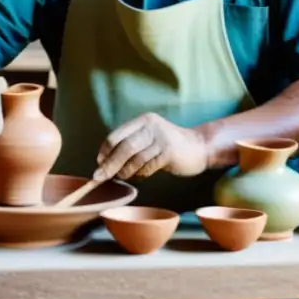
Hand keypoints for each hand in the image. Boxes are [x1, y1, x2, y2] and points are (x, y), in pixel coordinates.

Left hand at [93, 113, 208, 181]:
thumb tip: (105, 163)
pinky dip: (140, 174)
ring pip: (135, 158)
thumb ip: (131, 145)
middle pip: (123, 147)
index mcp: (143, 121)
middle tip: (100, 177)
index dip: (104, 151)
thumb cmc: (168, 146)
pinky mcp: (169, 152)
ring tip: (122, 177)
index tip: (99, 164)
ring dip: (125, 172)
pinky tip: (139, 176)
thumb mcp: (149, 138)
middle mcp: (151, 126)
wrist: (199, 147)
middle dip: (109, 164)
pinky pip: (147, 167)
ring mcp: (161, 138)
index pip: (115, 135)